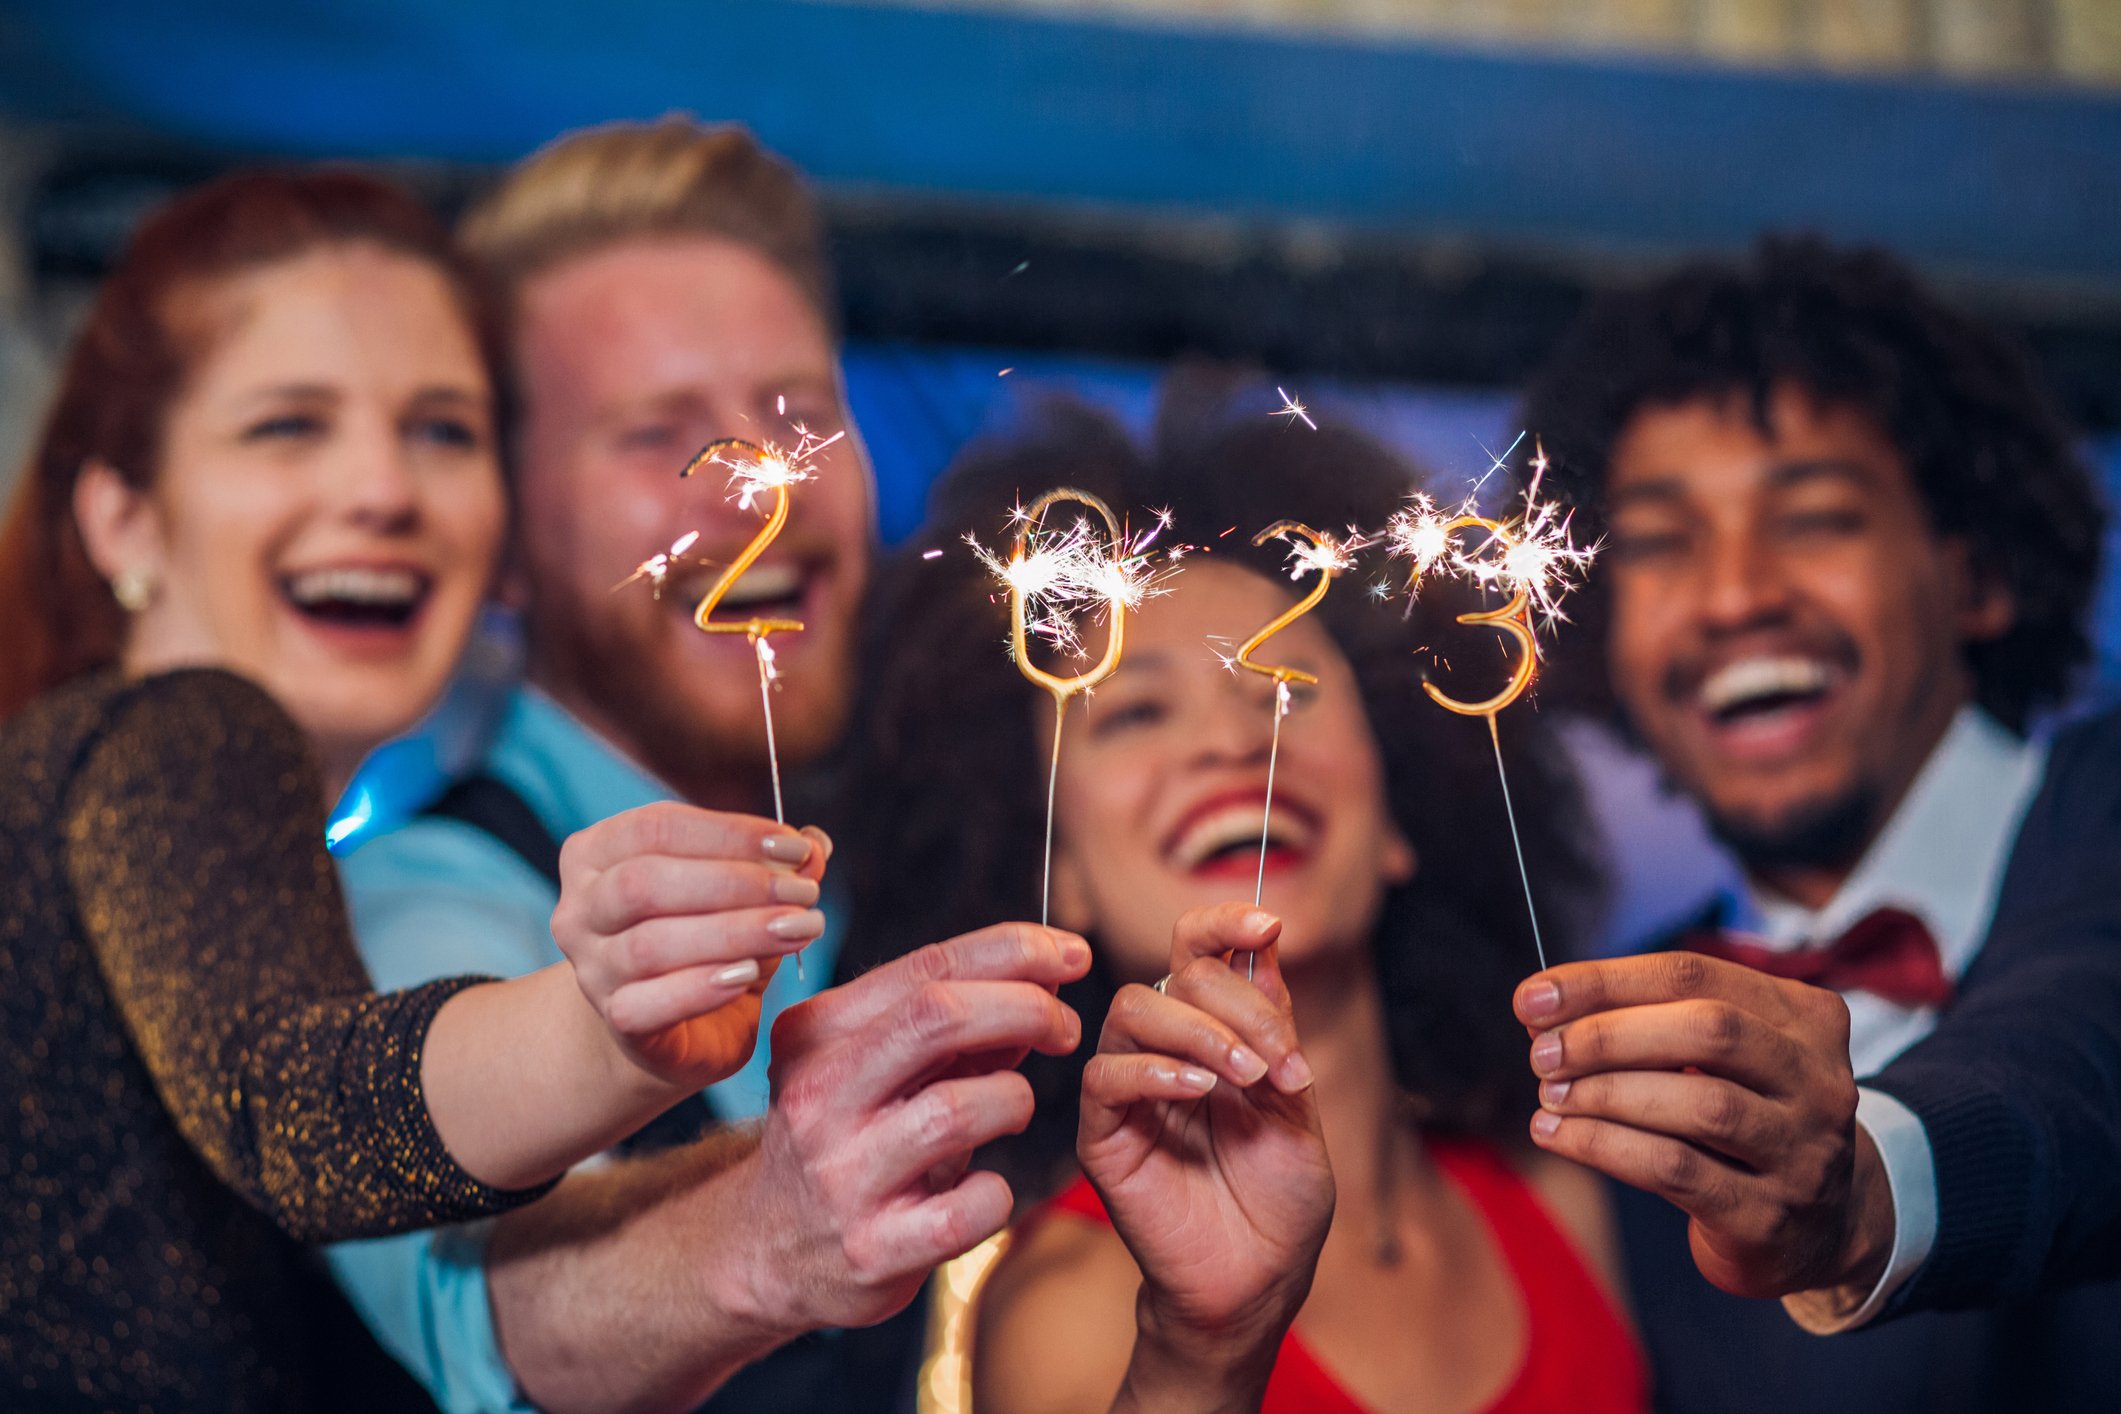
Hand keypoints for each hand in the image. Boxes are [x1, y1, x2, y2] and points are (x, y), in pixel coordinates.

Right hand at [552, 802, 829, 1089]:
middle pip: (646, 882)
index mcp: (598, 854)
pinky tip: (748, 976)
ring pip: (650, 944)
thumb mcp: (744, 896)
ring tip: (795, 929)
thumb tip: (816, 844)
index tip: (797, 847)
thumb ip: (774, 865)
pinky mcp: (616, 1022)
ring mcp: (591, 970)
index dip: (730, 833)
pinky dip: (701, 987)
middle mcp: (581, 909)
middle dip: (735, 883)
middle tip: (804, 892)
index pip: (656, 828)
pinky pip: (647, 1004)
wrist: (675, 1028)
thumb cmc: (706, 942)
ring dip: (734, 932)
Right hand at [711, 921, 1090, 1336]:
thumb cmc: (840, 1139)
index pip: (928, 968)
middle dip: (1025, 1008)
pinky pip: (974, 1204)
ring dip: (1012, 1099)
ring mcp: (842, 1175)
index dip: (1015, 951)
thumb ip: (950, 1027)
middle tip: (1066, 1029)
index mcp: (816, 1033)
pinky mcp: (872, 1249)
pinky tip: (980, 1191)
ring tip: (1010, 1109)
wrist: (765, 1250)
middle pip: (939, 1017)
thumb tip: (1045, 980)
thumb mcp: (872, 1068)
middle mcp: (818, 1096)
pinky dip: (997, 1192)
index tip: (1071, 954)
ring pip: (960, 1108)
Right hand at [1083, 902, 1332, 1397]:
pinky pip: (1105, 1077)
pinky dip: (1154, 1070)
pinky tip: (1200, 1093)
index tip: (1267, 923)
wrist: (1258, 1284)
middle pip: (1172, 973)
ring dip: (1199, 1032)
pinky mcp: (1102, 1135)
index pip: (1195, 949)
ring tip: (1247, 1080)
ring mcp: (1130, 1090)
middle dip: (1235, 1005)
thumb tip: (1264, 937)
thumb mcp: (1296, 1102)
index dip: (1223, 923)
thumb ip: (1275, 1025)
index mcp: (1212, 1031)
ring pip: (1131, 1010)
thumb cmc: (1280, 1201)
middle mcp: (1165, 1049)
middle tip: (1280, 1064)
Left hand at [1514, 952, 1889, 1298]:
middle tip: (1542, 1052)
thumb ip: (1651, 1022)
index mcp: (1805, 1018)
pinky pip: (1677, 1169)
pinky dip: (1604, 1146)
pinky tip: (1558, 1134)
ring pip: (1700, 1103)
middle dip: (1608, 1035)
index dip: (1604, 980)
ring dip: (1604, 1093)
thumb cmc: (1744, 1120)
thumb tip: (1544, 1007)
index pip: (1693, 974)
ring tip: (1548, 1094)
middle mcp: (1818, 1079)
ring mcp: (1804, 1151)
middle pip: (1709, 1030)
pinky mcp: (1770, 1216)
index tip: (1532, 996)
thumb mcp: (1723, 1059)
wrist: (1821, 1229)